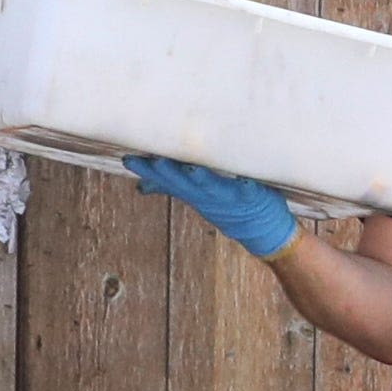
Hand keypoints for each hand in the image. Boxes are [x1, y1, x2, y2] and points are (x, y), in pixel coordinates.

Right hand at [127, 155, 295, 259]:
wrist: (262, 231)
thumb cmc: (228, 205)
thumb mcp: (196, 195)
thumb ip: (171, 186)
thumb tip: (140, 186)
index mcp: (193, 192)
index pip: (166, 180)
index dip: (148, 171)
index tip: (129, 159)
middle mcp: (207, 195)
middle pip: (184, 183)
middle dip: (170, 173)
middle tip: (156, 160)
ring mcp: (229, 197)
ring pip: (212, 187)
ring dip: (202, 178)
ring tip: (192, 168)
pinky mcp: (252, 197)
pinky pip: (248, 191)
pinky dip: (247, 186)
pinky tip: (246, 180)